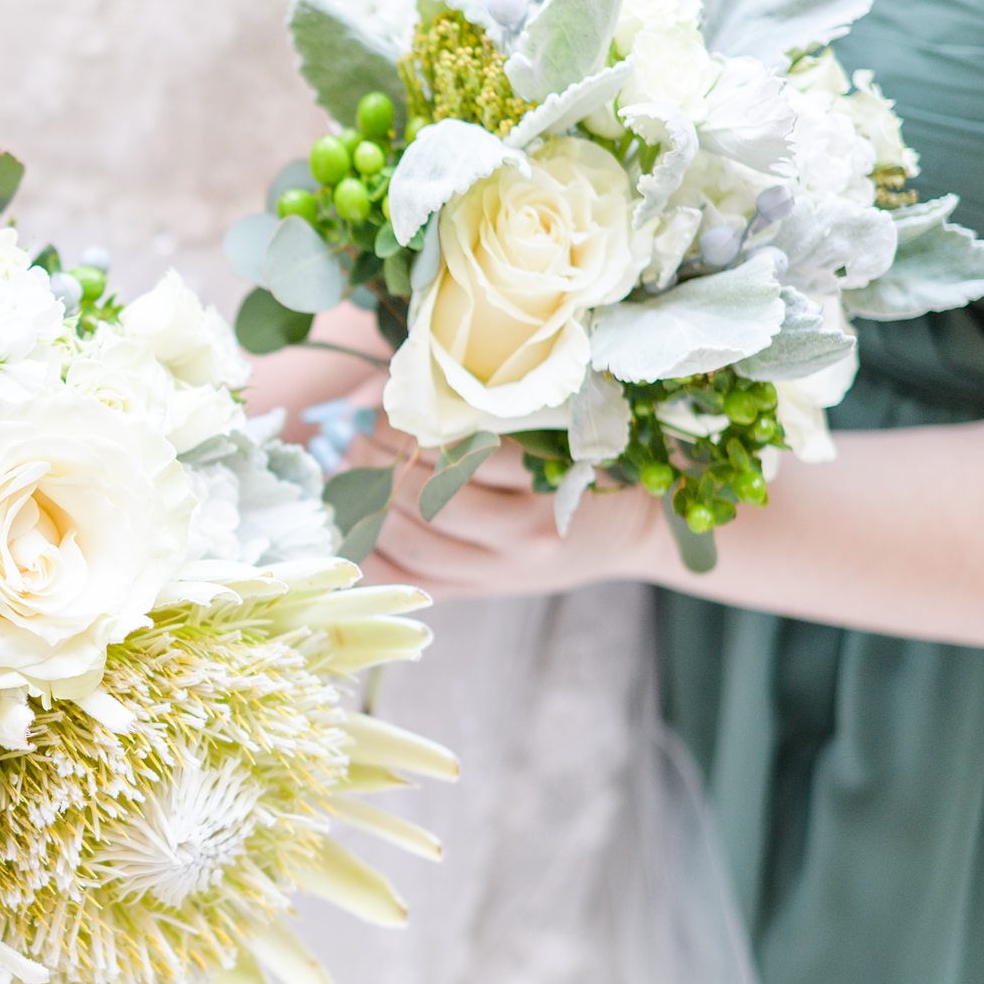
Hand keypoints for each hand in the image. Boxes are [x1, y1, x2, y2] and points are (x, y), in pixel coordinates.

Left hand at [351, 431, 669, 598]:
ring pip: (417, 544)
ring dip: (371, 506)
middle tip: (354, 437)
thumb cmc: (594, 465)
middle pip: (436, 501)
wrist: (635, 530)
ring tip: (350, 471)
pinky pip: (413, 581)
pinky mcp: (482, 591)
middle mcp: (527, 535)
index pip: (469, 454)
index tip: (383, 409)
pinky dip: (373, 557)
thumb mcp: (559, 428)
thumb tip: (394, 393)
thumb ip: (491, 411)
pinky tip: (348, 529)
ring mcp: (502, 571)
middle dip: (384, 465)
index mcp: (551, 484)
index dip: (415, 431)